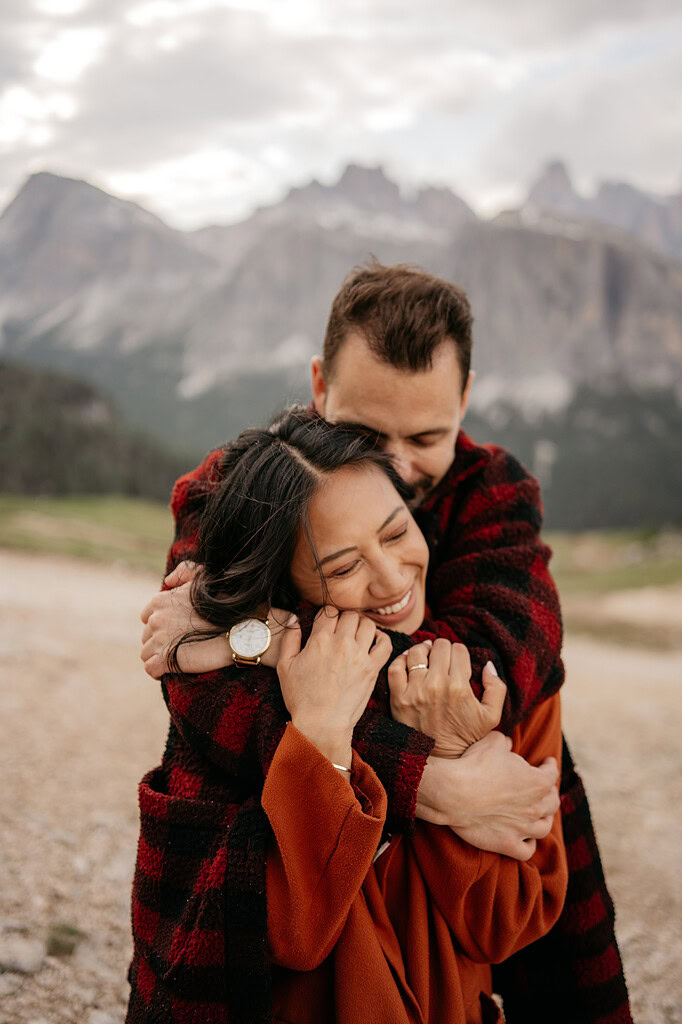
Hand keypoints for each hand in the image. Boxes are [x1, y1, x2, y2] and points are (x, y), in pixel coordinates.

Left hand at [140, 560, 292, 676]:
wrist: (241, 629)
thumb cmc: (226, 603)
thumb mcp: (205, 577)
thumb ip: (184, 572)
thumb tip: (168, 581)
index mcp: (161, 600)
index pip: (147, 617)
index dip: (161, 625)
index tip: (177, 631)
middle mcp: (156, 619)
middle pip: (147, 636)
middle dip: (160, 641)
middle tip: (182, 645)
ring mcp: (159, 639)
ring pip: (146, 653)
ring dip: (159, 657)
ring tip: (179, 658)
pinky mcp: (165, 659)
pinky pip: (150, 668)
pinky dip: (158, 671)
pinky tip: (171, 669)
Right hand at [277, 609, 391, 766]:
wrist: (322, 724)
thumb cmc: (301, 698)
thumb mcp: (284, 666)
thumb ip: (289, 639)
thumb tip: (293, 619)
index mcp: (320, 639)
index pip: (329, 610)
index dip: (327, 614)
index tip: (326, 623)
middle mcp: (342, 643)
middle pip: (350, 614)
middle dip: (345, 618)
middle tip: (341, 629)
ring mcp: (359, 655)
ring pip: (368, 624)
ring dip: (362, 625)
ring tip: (356, 634)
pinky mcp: (372, 668)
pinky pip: (385, 644)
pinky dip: (382, 638)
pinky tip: (374, 641)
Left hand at [388, 639, 506, 756]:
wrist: (439, 758)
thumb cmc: (465, 735)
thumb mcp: (491, 716)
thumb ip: (496, 688)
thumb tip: (488, 664)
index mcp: (460, 687)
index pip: (458, 649)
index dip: (459, 652)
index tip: (457, 660)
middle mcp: (437, 686)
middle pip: (439, 647)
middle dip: (443, 649)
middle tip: (442, 658)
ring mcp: (415, 691)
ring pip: (417, 652)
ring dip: (423, 650)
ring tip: (426, 655)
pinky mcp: (399, 698)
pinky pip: (395, 667)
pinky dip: (401, 659)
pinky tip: (409, 661)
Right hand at [415, 732, 559, 860]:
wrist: (453, 792)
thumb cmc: (474, 764)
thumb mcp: (493, 742)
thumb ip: (505, 742)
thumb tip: (508, 743)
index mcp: (537, 782)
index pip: (551, 773)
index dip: (550, 765)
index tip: (547, 762)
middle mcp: (535, 807)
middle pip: (552, 802)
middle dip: (550, 793)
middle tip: (545, 789)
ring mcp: (523, 828)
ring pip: (544, 827)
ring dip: (543, 819)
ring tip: (539, 814)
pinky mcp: (508, 844)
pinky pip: (527, 850)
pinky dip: (529, 844)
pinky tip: (526, 839)